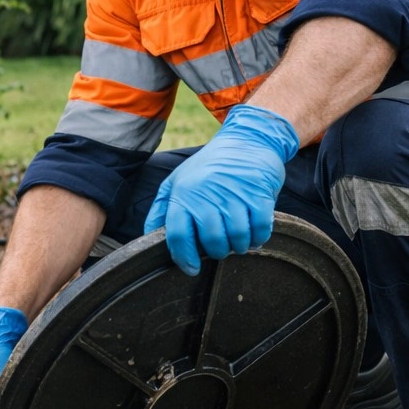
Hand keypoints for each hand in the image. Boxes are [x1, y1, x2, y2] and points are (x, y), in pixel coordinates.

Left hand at [144, 103, 298, 274]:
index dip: (184, 258)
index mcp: (183, 193)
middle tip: (220, 249)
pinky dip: (258, 238)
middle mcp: (207, 194)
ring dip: (238, 247)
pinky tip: (253, 234)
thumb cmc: (209, 167)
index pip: (178, 235)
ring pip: (237, 239)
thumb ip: (162, 209)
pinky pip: (260, 230)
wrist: (247, 140)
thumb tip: (149, 236)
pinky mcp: (258, 195)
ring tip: (237, 241)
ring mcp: (234, 194)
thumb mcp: (178, 181)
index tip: (191, 268)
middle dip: (217, 252)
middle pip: (211, 241)